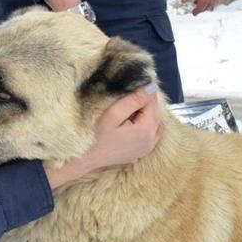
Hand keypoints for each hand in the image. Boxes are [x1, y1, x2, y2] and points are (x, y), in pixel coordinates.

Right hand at [45, 83, 162, 188]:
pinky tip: (132, 123)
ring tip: (131, 109)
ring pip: (156, 125)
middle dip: (146, 103)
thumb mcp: (112, 115)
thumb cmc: (96, 136)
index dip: (145, 92)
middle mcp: (151, 141)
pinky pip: (151, 136)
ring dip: (147, 115)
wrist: (85, 158)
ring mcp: (146, 149)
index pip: (152, 104)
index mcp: (145, 131)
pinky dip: (147, 126)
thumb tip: (151, 88)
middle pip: (155, 114)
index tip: (137, 83)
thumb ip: (133, 100)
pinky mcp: (140, 153)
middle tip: (131, 95)